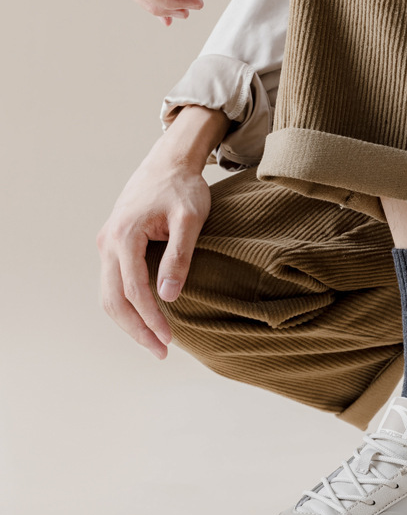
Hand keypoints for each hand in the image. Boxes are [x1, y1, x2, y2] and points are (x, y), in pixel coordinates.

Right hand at [97, 106, 229, 357]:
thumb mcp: (190, 220)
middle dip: (136, 329)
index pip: (133, 290)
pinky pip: (112, 282)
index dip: (151, 319)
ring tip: (154, 341)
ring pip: (108, 294)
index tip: (169, 340)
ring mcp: (106, 243)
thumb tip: (169, 296)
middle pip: (112, 299)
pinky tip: (145, 318)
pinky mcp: (112, 244)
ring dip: (128, 321)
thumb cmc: (184, 188)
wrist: (169, 162)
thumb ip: (180, 257)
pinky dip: (125, 304)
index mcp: (125, 236)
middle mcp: (108, 242)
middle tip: (161, 352)